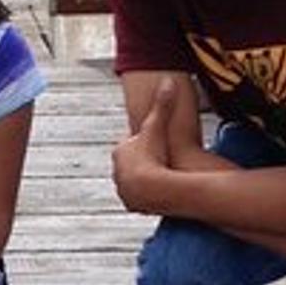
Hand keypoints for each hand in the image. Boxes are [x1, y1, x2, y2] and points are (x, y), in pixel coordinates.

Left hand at [111, 79, 179, 212]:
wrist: (152, 190)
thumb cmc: (153, 155)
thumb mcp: (157, 126)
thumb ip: (163, 104)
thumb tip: (168, 79)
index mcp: (120, 151)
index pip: (133, 143)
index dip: (146, 142)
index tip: (157, 142)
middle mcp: (117, 171)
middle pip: (132, 163)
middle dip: (144, 161)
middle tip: (160, 160)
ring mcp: (123, 189)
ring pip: (135, 181)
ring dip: (146, 179)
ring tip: (161, 178)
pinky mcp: (131, 204)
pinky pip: (140, 198)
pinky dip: (148, 195)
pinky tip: (160, 193)